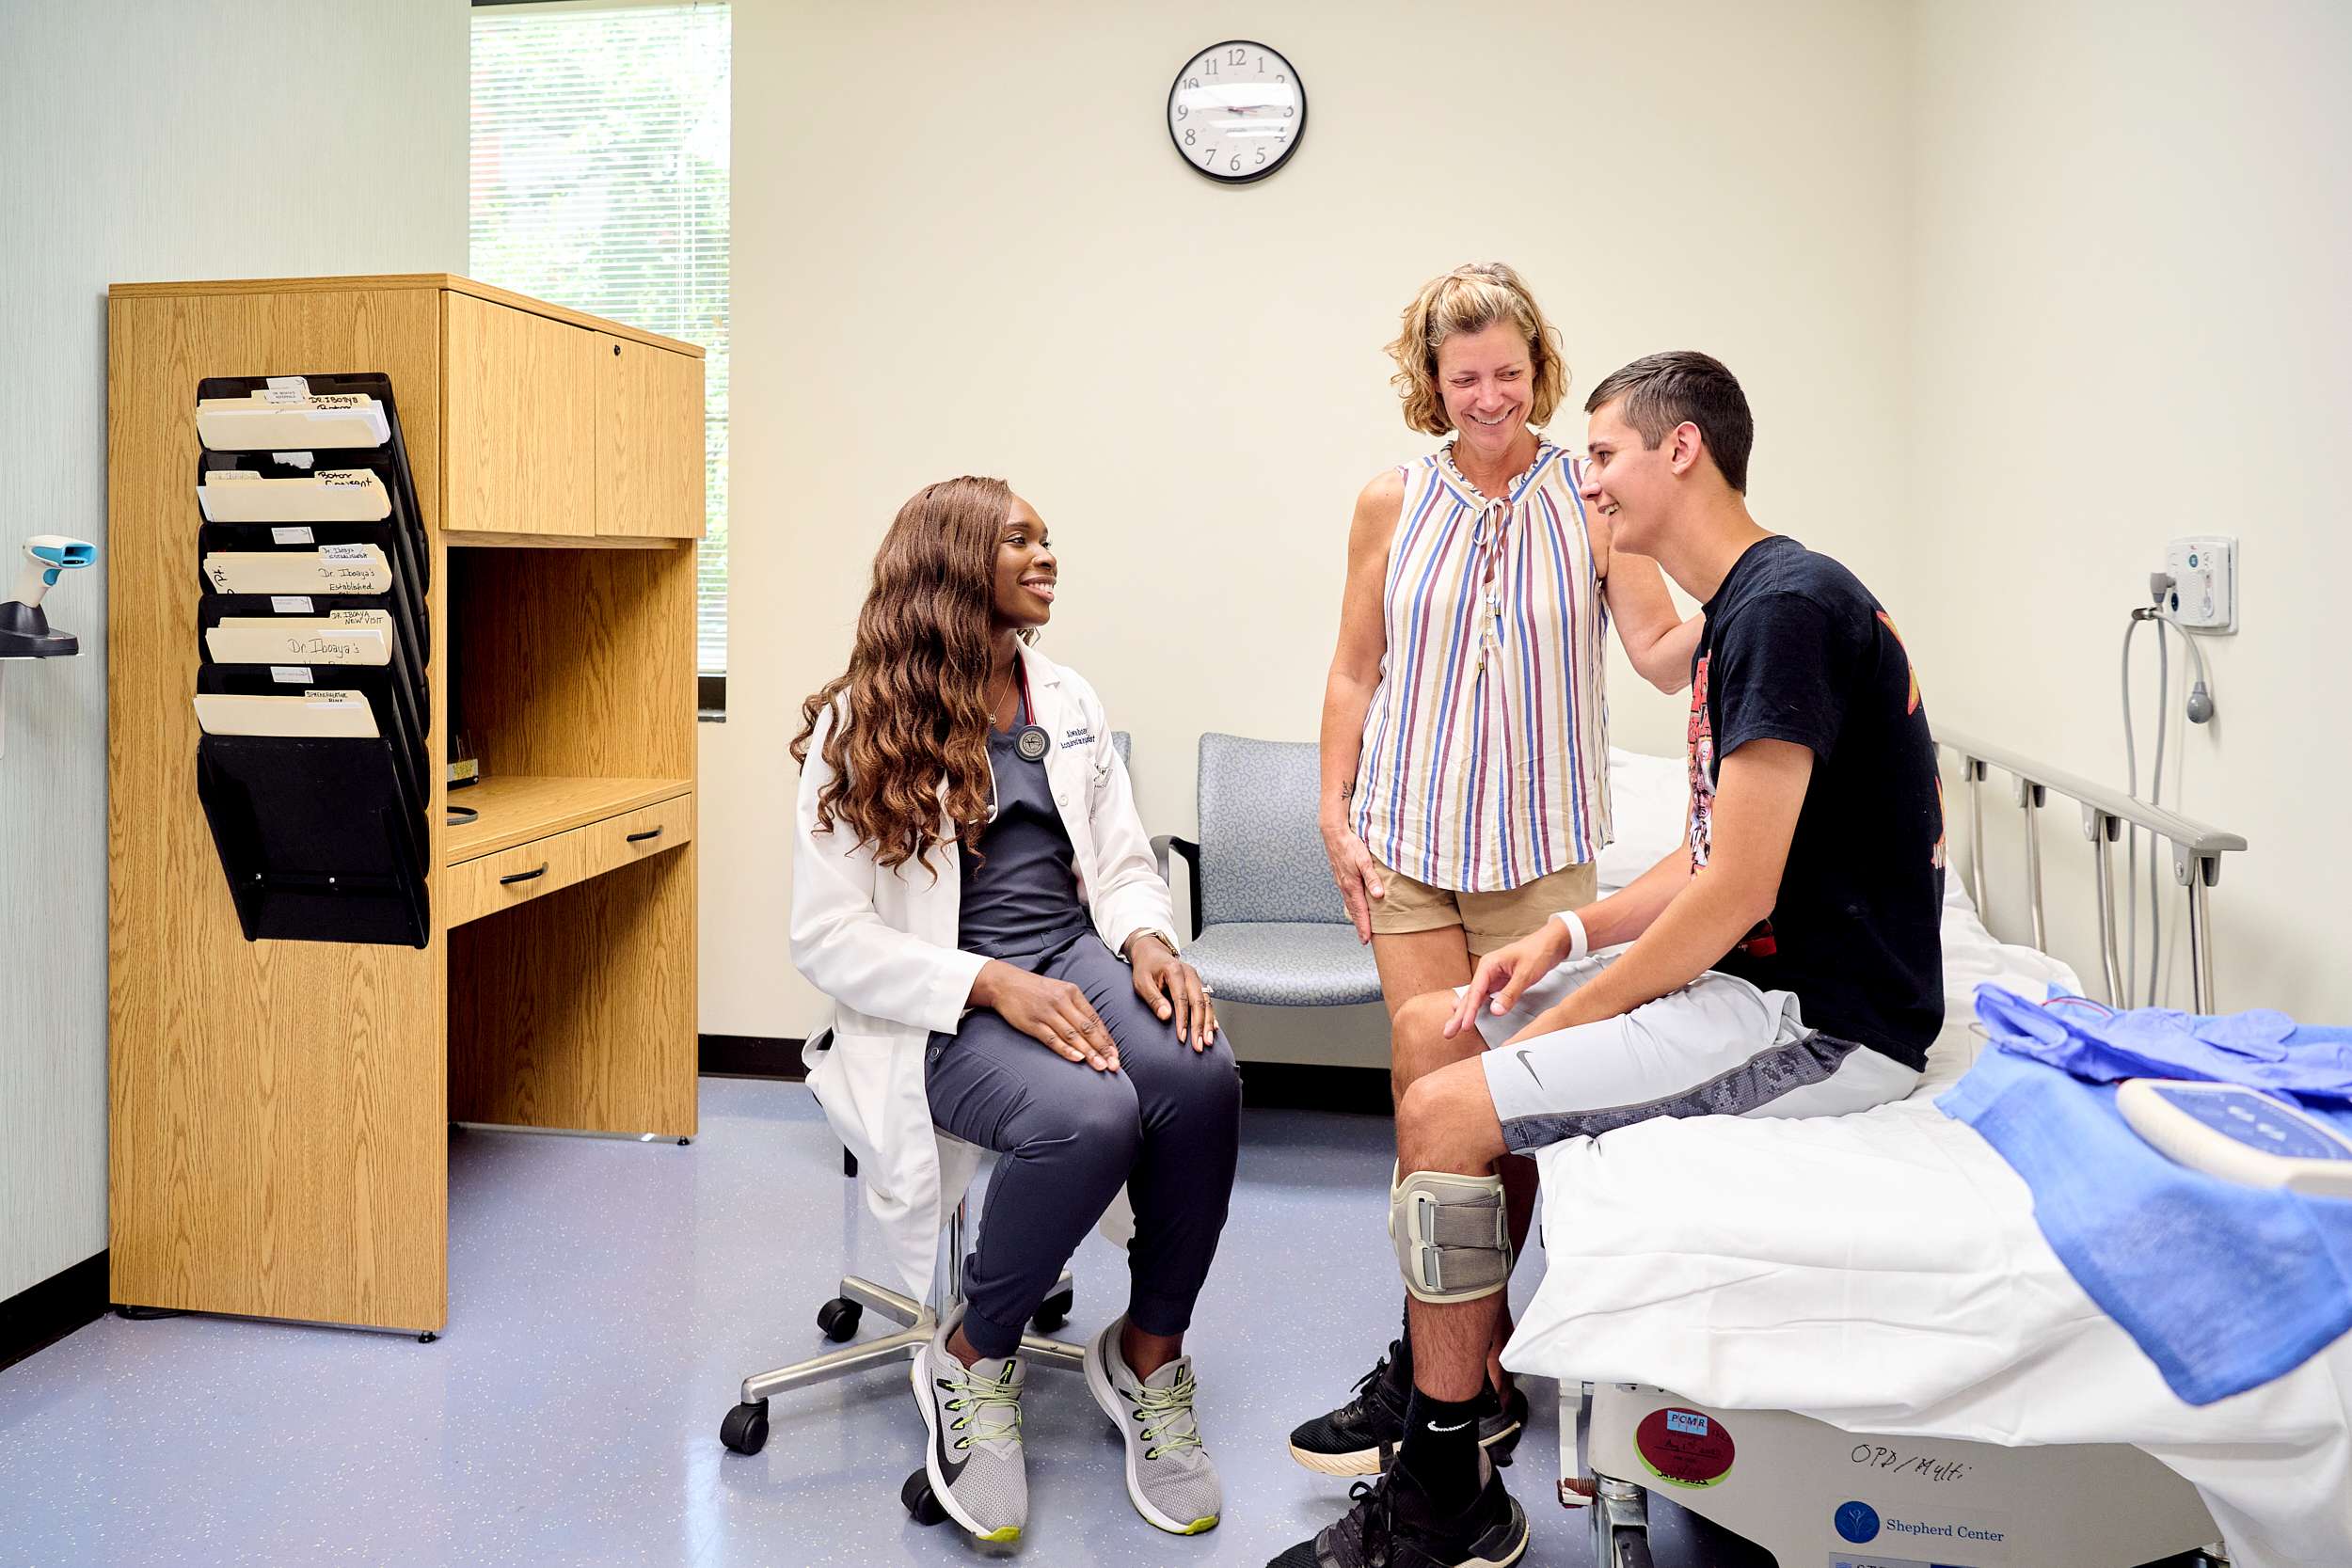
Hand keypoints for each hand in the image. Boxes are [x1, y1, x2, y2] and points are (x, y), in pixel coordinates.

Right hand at [971, 960, 1119, 1071]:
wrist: (1005, 983)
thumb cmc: (1035, 990)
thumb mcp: (1059, 991)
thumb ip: (1076, 1008)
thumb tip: (1094, 1031)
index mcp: (1072, 993)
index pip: (1094, 1019)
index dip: (1106, 1038)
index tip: (1116, 1054)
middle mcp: (1062, 1002)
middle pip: (1087, 1028)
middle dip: (1102, 1048)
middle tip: (1114, 1065)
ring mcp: (1047, 1012)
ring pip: (1072, 1035)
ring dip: (1088, 1052)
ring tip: (1100, 1066)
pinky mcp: (1033, 1023)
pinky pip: (1052, 1039)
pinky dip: (1066, 1049)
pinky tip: (1077, 1059)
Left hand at [1128, 936, 1216, 1049]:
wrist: (1152, 953)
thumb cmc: (1145, 968)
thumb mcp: (1141, 982)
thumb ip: (1154, 999)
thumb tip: (1166, 1016)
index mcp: (1175, 971)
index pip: (1182, 999)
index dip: (1183, 1020)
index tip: (1182, 1037)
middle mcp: (1190, 974)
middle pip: (1199, 1003)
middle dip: (1200, 1026)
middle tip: (1199, 1045)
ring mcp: (1196, 979)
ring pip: (1206, 1003)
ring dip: (1208, 1024)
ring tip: (1207, 1041)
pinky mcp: (1198, 985)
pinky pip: (1207, 1001)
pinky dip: (1210, 1016)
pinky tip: (1213, 1028)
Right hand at [1321, 818, 1387, 943]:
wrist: (1334, 834)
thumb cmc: (1350, 845)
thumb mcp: (1364, 860)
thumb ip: (1372, 878)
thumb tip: (1379, 896)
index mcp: (1351, 886)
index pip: (1360, 911)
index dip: (1364, 926)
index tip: (1366, 939)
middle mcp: (1345, 887)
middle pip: (1353, 911)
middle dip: (1359, 925)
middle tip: (1364, 939)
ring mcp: (1341, 882)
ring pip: (1350, 904)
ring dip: (1356, 916)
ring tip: (1361, 926)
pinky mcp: (1341, 877)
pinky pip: (1347, 896)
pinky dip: (1352, 905)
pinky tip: (1355, 905)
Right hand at [1446, 920, 1570, 1038]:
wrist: (1551, 943)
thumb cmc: (1538, 953)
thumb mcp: (1525, 974)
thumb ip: (1510, 994)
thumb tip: (1495, 1011)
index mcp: (1489, 965)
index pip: (1475, 992)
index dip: (1469, 1011)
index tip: (1464, 1026)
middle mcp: (1487, 970)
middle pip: (1470, 996)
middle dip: (1459, 1015)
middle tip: (1448, 1032)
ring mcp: (1492, 976)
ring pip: (1475, 998)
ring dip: (1465, 1013)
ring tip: (1453, 1028)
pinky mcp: (1500, 982)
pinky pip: (1484, 997)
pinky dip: (1476, 1007)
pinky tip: (1468, 1014)